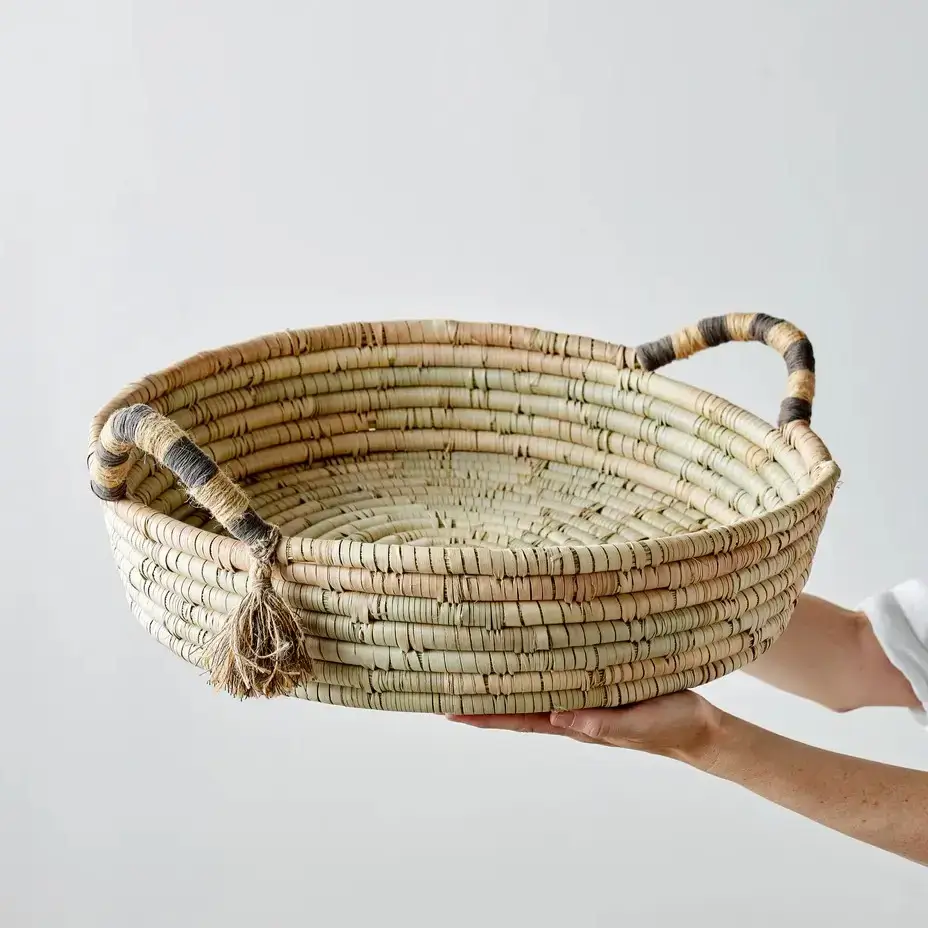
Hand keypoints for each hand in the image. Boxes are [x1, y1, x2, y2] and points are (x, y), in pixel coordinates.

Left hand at [448, 690, 724, 768]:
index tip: (448, 712)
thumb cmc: (669, 727)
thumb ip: (601, 725)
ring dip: (502, 681)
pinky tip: (523, 655)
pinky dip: (535, 666)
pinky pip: (558, 673)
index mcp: (574, 723)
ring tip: (471, 666)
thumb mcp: (636, 726)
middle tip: (442, 686)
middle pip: (516, 704)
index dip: (483, 716)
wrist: (698, 727)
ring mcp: (582, 696)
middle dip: (480, 697)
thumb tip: (559, 718)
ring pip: (533, 687)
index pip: (518, 719)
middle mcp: (570, 710)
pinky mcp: (598, 680)